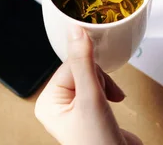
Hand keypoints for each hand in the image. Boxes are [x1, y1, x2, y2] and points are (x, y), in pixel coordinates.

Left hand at [35, 26, 141, 144]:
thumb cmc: (98, 144)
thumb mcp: (91, 98)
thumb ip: (84, 62)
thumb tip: (76, 30)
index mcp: (48, 102)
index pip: (69, 65)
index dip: (89, 70)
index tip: (99, 84)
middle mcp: (58, 105)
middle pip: (81, 69)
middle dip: (100, 80)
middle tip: (104, 99)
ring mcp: (75, 109)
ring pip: (93, 78)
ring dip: (107, 87)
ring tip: (110, 105)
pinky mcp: (91, 112)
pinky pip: (100, 89)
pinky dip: (111, 94)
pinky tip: (114, 107)